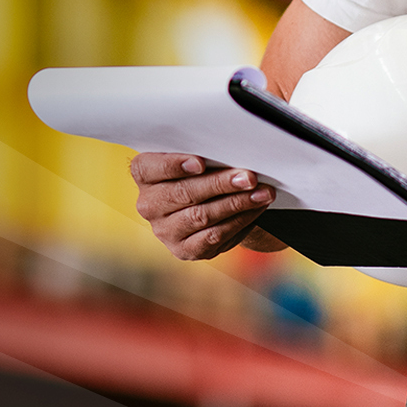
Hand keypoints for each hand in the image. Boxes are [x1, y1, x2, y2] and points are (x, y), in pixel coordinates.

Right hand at [130, 152, 278, 260]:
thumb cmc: (200, 174)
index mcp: (144, 175)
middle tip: (248, 178)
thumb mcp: (194, 160)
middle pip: (183, 193)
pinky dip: (238, 221)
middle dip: (220, 184)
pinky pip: (213, 236)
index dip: (174, 165)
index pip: (150, 168)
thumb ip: (203, 156)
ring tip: (262, 193)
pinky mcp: (184, 250)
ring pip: (201, 216)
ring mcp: (165, 230)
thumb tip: (232, 156)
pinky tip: (255, 209)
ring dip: (236, 203)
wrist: (205, 205)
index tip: (200, 163)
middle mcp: (148, 205)